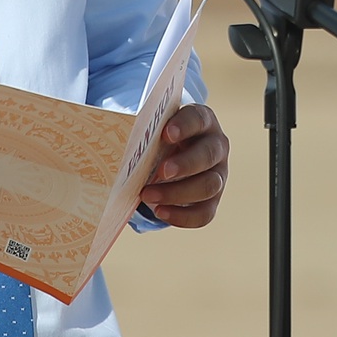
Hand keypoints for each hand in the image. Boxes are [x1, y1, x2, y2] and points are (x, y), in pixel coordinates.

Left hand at [137, 103, 228, 226]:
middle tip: (161, 171)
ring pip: (209, 186)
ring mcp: (219, 175)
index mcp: (204, 122)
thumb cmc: (163, 140)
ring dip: (178, 193)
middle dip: (185, 164)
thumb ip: (147, 133)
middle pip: (208, 155)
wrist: (177, 157)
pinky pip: (204, 213)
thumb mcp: (159, 130)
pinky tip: (160, 212)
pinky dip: (182, 216)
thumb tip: (117, 143)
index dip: (185, 126)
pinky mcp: (213, 201)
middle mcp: (217, 147)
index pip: (198, 119)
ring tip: (148, 195)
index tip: (166, 134)